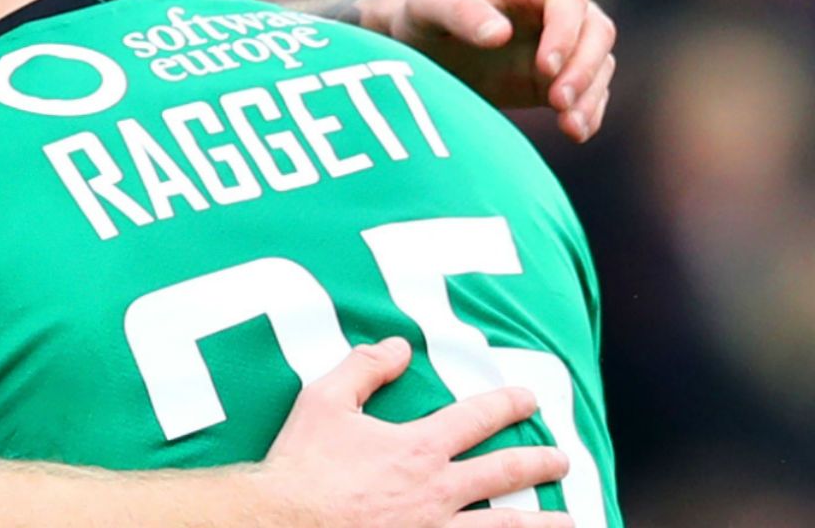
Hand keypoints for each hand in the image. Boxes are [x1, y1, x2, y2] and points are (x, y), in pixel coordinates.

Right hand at [260, 338, 571, 527]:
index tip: (529, 399)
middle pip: (505, 473)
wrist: (284, 521)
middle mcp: (439, 491)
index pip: (476, 418)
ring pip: (507, 526)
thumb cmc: (303, 465)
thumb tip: (398, 347)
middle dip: (539, 462)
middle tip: (561, 459)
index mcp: (418, 448)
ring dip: (545, 522)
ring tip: (572, 521)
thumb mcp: (324, 401)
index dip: (507, 405)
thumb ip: (364, 368)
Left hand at [356, 0, 615, 141]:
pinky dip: (588, 111)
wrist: (418, 48)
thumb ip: (460, 13)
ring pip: (599, 62)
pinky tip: (576, 133)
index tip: (544, 68)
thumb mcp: (427, 7)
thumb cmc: (420, 15)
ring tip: (570, 126)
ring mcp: (562, 41)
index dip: (565, 32)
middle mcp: (554, 5)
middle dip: (583, 67)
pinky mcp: (559, 75)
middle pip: (596, 31)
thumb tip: (501, 34)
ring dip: (590, 94)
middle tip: (557, 102)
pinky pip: (589, 92)